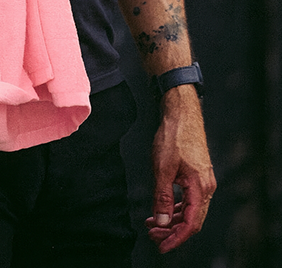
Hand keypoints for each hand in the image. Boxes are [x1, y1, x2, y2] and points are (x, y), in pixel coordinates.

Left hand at [146, 86, 215, 252]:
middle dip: (171, 231)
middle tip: (152, 234)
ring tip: (152, 223)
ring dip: (171, 219)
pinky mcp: (197, 175)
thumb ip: (161, 196)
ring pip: (189, 210)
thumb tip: (161, 221)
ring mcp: (203, 181)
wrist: (181, 112)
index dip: (175, 238)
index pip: (190, 223)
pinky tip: (162, 208)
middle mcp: (206, 187)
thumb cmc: (174, 135)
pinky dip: (175, 206)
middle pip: (191, 220)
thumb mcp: (162, 168)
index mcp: (200, 188)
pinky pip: (188, 199)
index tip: (161, 245)